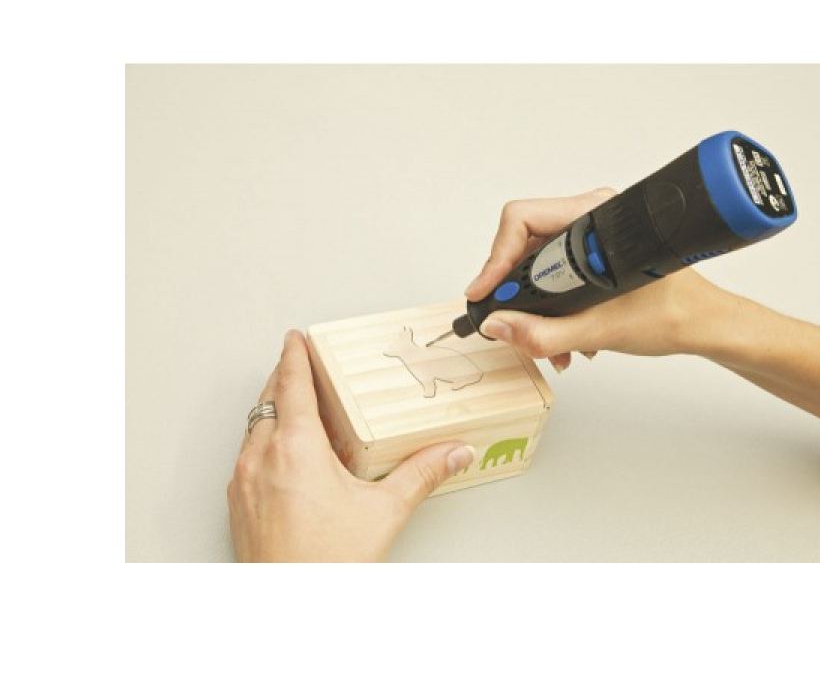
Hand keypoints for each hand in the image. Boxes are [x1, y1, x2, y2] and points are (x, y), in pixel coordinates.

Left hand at [227, 330, 474, 561]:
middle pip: (267, 400)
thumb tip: (452, 453)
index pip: (291, 383)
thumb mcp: (384, 512)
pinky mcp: (238, 505)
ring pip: (255, 429)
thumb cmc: (327, 565)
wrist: (292, 608)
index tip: (297, 338)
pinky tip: (290, 461)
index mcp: (295, 448)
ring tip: (302, 415)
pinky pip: (248, 457)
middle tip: (302, 368)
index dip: (294, 355)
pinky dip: (266, 443)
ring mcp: (244, 482)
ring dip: (275, 412)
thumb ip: (421, 474)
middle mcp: (261, 458)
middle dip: (284, 379)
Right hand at [464, 189, 724, 368]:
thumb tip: (499, 325)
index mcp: (596, 216)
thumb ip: (544, 333)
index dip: (495, 258)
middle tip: (515, 326)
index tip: (485, 293)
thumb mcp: (601, 330)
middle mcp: (591, 217)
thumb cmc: (673, 313)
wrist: (704, 324)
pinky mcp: (593, 254)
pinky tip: (567, 336)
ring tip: (554, 344)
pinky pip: (553, 273)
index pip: (522, 220)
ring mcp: (591, 235)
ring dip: (536, 308)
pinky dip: (552, 308)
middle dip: (517, 292)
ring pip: (536, 263)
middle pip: (523, 244)